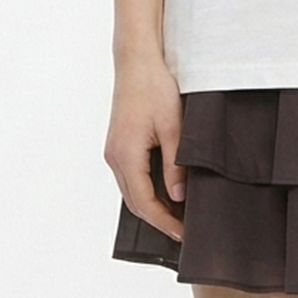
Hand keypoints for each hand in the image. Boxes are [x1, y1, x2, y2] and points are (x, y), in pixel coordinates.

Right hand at [104, 53, 186, 242]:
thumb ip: (175, 165)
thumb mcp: (174, 128)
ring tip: (176, 216)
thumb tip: (179, 197)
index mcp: (126, 155)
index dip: (164, 222)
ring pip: (131, 191)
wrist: (137, 63)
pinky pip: (130, 177)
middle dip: (158, 220)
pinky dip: (146, 190)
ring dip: (151, 206)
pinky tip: (164, 192)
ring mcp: (113, 151)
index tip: (183, 234)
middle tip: (183, 231)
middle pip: (134, 202)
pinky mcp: (118, 145)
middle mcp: (114, 157)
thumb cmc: (155, 89)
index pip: (145, 203)